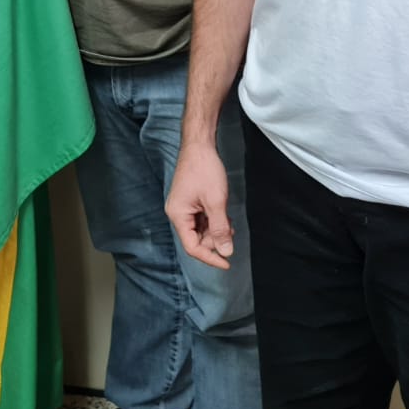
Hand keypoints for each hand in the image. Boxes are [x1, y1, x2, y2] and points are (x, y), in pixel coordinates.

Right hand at [166, 139, 234, 268]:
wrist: (200, 145)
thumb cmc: (204, 169)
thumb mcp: (216, 202)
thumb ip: (220, 229)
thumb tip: (225, 252)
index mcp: (178, 215)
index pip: (192, 247)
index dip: (210, 257)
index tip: (227, 263)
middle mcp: (177, 213)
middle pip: (197, 239)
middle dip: (215, 239)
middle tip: (230, 231)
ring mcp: (183, 207)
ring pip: (201, 230)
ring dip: (216, 230)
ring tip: (227, 220)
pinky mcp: (190, 202)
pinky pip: (202, 220)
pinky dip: (214, 221)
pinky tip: (223, 215)